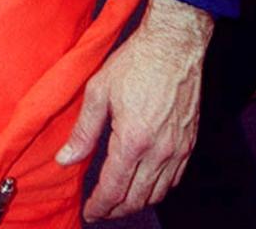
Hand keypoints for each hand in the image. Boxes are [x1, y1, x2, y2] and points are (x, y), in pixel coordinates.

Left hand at [56, 0, 212, 220]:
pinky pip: (174, 179)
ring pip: (157, 194)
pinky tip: (146, 182)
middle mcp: (158, 152)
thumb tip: (66, 158)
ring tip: (120, 199)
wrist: (173, 45)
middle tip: (102, 208)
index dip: (100, 205)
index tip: (91, 211)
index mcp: (133, 140)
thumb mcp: (99, 90)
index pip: (114, 189)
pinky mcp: (188, 142)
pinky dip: (158, 189)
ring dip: (137, 202)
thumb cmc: (135, 62)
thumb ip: (83, 130)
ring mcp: (177, 149)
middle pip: (136, 199)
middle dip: (116, 209)